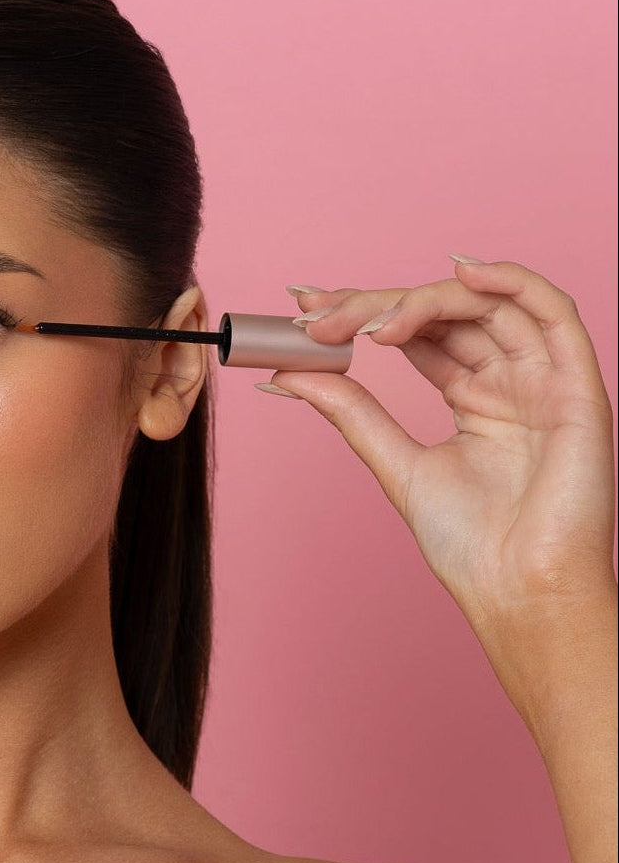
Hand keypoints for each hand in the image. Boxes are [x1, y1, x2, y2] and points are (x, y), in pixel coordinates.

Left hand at [268, 256, 615, 627]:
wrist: (518, 590)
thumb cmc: (471, 544)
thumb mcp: (395, 461)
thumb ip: (350, 410)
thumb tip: (286, 372)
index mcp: (472, 397)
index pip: (416, 333)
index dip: (362, 311)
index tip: (303, 307)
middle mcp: (510, 381)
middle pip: (443, 313)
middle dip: (375, 304)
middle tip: (316, 317)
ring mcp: (543, 380)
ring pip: (487, 304)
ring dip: (422, 298)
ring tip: (367, 320)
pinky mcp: (577, 386)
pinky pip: (554, 312)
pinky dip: (510, 279)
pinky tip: (457, 273)